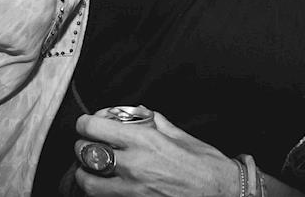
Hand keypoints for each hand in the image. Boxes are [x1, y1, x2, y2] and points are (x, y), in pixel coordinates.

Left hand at [74, 109, 237, 195]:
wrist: (222, 194)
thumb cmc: (206, 166)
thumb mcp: (180, 135)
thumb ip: (155, 123)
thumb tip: (142, 115)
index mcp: (144, 141)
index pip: (95, 128)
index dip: (84, 123)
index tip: (85, 124)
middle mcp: (134, 165)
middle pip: (85, 153)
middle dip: (82, 146)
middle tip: (87, 144)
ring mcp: (132, 190)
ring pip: (87, 182)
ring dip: (85, 173)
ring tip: (90, 169)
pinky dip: (100, 191)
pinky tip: (107, 185)